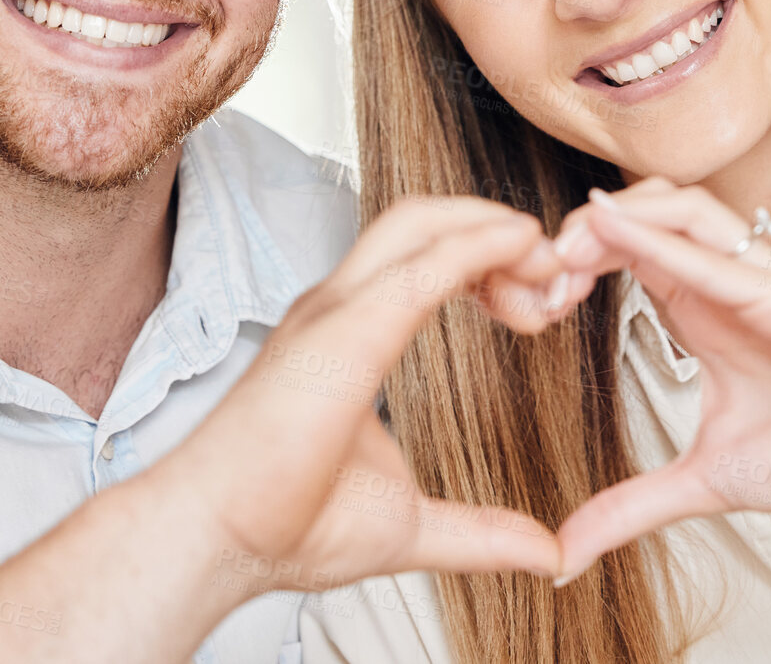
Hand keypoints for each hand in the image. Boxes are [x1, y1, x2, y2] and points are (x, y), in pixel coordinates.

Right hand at [156, 195, 569, 604]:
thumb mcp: (410, 524)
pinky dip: (480, 245)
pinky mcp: (343, 330)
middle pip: (425, 219)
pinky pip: (425, 265)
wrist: (216, 540)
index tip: (539, 306)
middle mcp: (337, 306)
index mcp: (346, 332)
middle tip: (554, 277)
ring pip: (422, 222)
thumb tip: (548, 551)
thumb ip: (481, 533)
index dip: (487, 260)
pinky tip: (522, 249)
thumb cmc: (280, 525)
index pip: (424, 257)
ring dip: (494, 229)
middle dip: (496, 228)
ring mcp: (334, 311)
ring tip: (546, 264)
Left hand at [551, 179, 770, 584]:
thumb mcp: (700, 481)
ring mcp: (760, 280)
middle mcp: (725, 281)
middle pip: (645, 211)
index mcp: (699, 307)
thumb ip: (630, 505)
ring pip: (683, 207)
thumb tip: (567, 551)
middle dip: (584, 228)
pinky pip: (720, 256)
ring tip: (569, 250)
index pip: (626, 250)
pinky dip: (664, 241)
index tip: (534, 296)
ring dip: (619, 219)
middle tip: (538, 268)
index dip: (577, 259)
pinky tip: (618, 236)